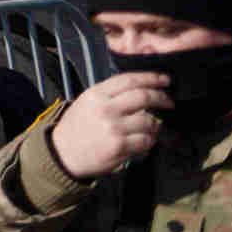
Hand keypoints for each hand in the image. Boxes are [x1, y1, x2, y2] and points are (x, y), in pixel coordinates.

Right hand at [47, 72, 171, 178]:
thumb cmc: (77, 127)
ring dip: (156, 124)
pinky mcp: (120, 146)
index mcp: (96, 94)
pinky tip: (144, 140)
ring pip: (150, 121)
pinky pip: (147, 140)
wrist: (63, 153)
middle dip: (162, 98)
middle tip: (169, 102)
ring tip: (152, 127)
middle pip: (144, 97)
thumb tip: (141, 90)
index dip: (151, 78)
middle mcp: (105, 108)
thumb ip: (110, 94)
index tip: (165, 80)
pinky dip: (150, 140)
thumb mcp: (87, 102)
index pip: (130, 80)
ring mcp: (113, 128)